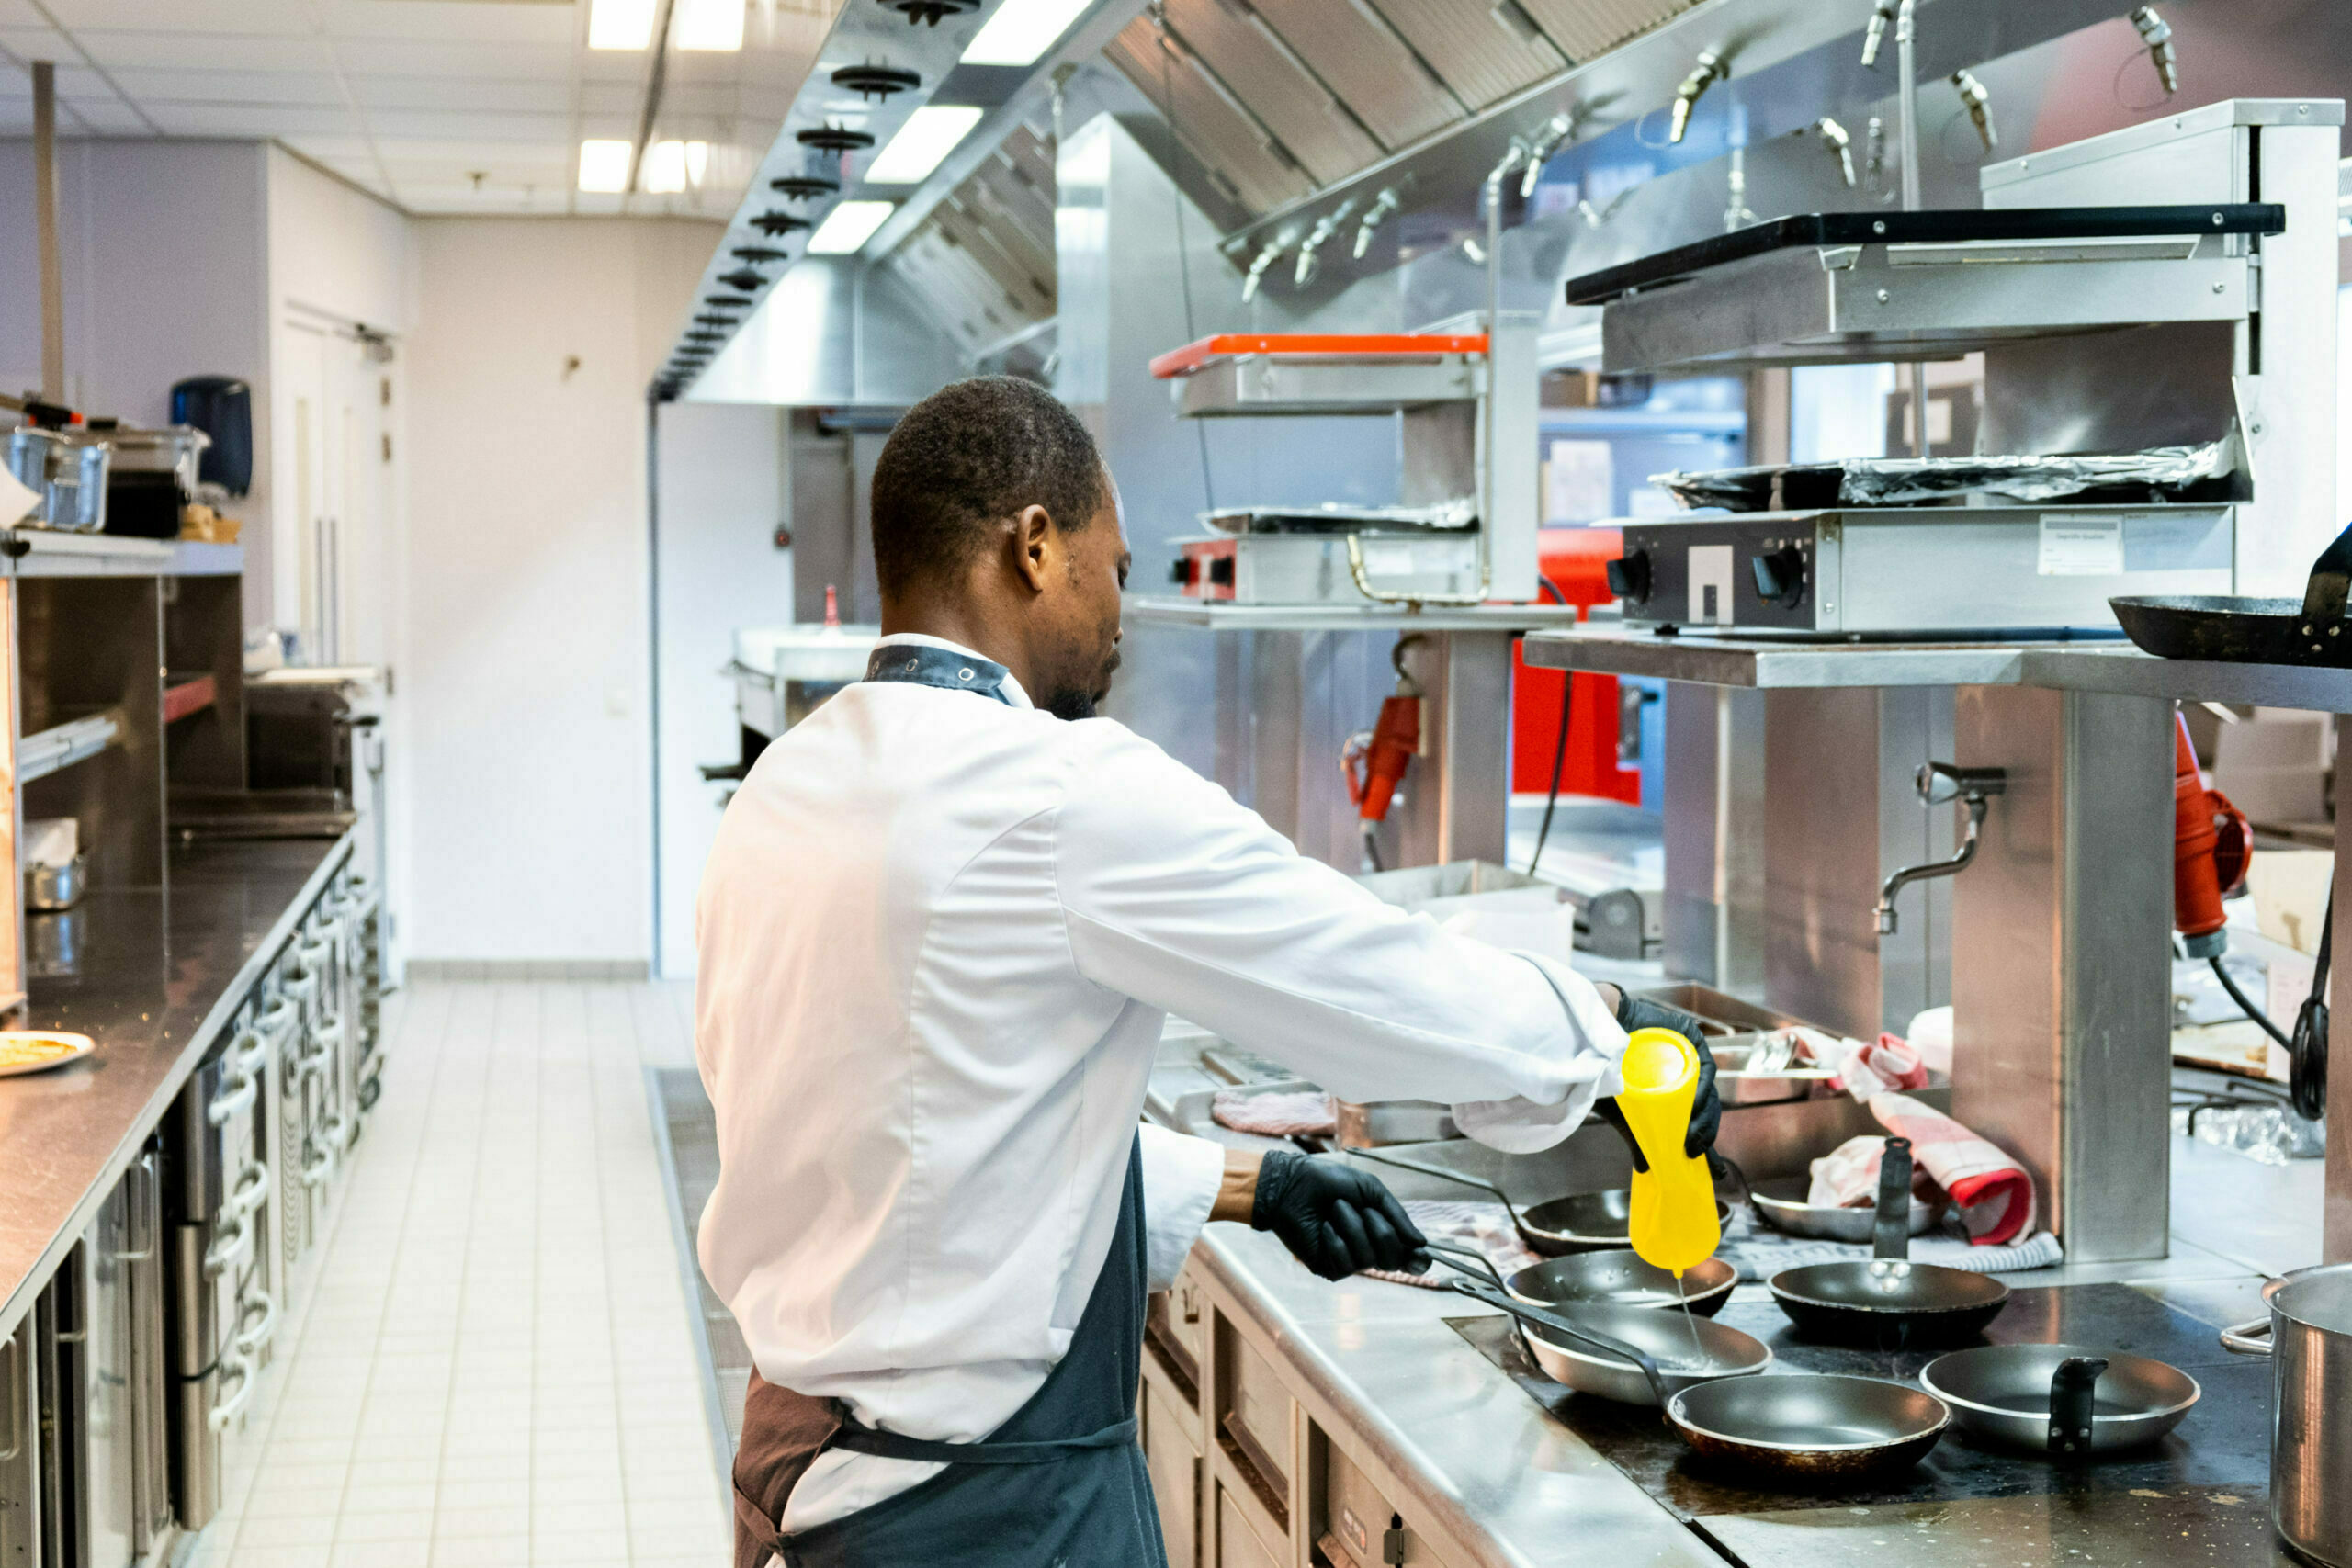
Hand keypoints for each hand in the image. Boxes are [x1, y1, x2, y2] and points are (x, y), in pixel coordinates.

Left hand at [1250, 1152, 1427, 1280]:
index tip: (1420, 1253)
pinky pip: (1346, 1263)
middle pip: (1393, 1259)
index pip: (1410, 1258)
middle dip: (1381, 1230)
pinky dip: (1336, 1240)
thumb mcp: (1370, 1190)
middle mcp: (1369, 1251)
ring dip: (1352, 1227)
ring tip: (1335, 1211)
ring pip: (1368, 1259)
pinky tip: (1324, 1227)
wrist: (1293, 1185)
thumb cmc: (1330, 1183)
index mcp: (1382, 1233)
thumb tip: (1421, 1243)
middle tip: (1363, 1210)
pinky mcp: (1329, 1269)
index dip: (1419, 1260)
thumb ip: (1397, 1215)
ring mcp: (1349, 1262)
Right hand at [1593, 992, 1723, 1174]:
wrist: (1591, 1035)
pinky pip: (1702, 1065)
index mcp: (1674, 1091)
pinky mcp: (1688, 1037)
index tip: (1715, 1169)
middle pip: (1706, 1107)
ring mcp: (1688, 1057)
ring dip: (1704, 1115)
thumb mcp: (1623, 1113)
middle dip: (1704, 1132)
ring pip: (1707, 1091)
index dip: (1706, 1140)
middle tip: (1695, 1150)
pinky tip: (1693, 1105)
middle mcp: (1685, 1075)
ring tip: (1691, 1134)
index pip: (1698, 1119)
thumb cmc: (1604, 1070)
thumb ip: (1638, 1139)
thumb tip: (1645, 1169)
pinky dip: (1702, 1087)